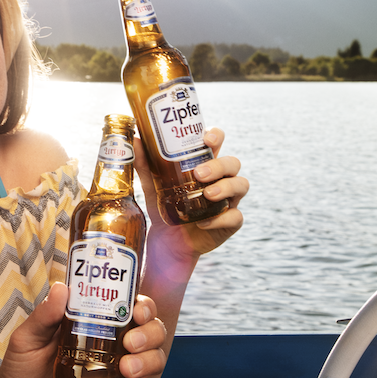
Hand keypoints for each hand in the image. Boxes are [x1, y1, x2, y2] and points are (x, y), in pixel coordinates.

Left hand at [0, 284, 166, 377]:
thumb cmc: (21, 373)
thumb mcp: (26, 340)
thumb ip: (43, 317)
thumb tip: (62, 288)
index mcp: (96, 327)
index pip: (131, 309)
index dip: (143, 305)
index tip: (137, 308)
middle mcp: (114, 349)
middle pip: (152, 332)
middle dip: (150, 332)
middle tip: (131, 341)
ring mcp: (119, 377)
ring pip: (156, 361)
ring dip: (150, 360)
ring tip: (127, 369)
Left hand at [134, 126, 247, 266]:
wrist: (166, 241)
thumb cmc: (164, 207)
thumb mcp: (152, 185)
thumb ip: (145, 164)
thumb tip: (135, 140)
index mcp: (204, 164)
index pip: (217, 143)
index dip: (216, 136)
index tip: (207, 139)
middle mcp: (220, 179)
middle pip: (232, 163)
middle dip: (219, 165)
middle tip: (200, 174)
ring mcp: (228, 200)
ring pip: (241, 185)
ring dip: (226, 187)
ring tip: (207, 195)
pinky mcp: (229, 222)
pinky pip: (235, 217)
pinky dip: (221, 219)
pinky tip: (203, 222)